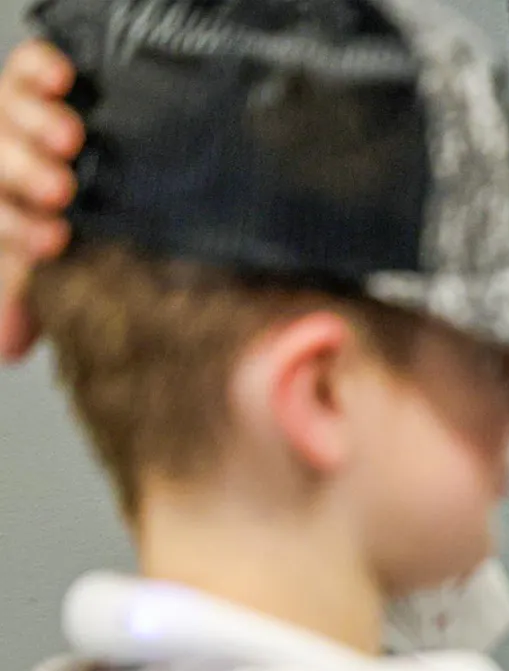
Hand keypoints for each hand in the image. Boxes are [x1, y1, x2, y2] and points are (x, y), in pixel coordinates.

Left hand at [0, 40, 82, 361]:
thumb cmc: (55, 245)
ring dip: (36, 124)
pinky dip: (42, 68)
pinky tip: (63, 81)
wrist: (80, 198)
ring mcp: (13, 122)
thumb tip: (10, 345)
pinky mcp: (35, 86)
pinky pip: (28, 67)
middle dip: (23, 172)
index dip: (18, 228)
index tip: (53, 240)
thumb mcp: (39, 285)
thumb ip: (23, 305)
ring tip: (69, 137)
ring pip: (8, 110)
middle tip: (59, 188)